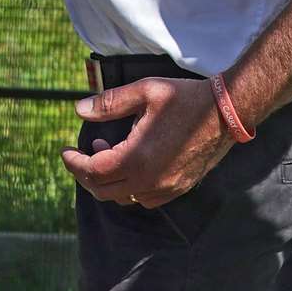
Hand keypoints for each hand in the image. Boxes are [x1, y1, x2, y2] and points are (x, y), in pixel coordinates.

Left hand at [60, 78, 231, 207]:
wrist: (227, 111)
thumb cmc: (185, 98)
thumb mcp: (145, 91)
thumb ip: (110, 103)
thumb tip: (79, 109)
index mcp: (136, 158)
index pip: (92, 171)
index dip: (73, 162)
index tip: (64, 151)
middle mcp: (148, 182)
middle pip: (103, 190)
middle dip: (86, 174)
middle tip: (81, 154)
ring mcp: (165, 189)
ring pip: (123, 198)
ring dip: (108, 180)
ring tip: (107, 152)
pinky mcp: (178, 189)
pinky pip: (143, 199)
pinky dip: (129, 187)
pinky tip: (132, 165)